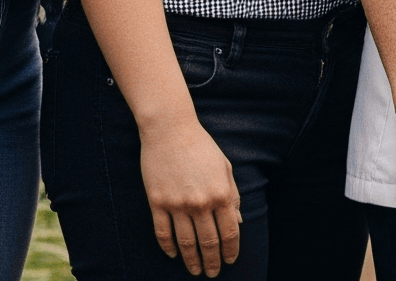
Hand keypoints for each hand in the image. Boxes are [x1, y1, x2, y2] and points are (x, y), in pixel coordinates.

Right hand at [139, 114, 243, 276]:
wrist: (170, 129)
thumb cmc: (201, 146)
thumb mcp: (225, 168)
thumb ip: (233, 196)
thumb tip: (238, 223)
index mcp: (221, 194)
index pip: (229, 232)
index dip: (230, 250)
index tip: (230, 260)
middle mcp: (200, 202)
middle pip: (208, 243)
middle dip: (212, 262)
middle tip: (212, 273)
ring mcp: (177, 204)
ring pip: (185, 243)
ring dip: (191, 260)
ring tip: (195, 270)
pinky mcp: (157, 201)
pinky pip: (162, 232)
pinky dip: (168, 247)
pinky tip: (173, 255)